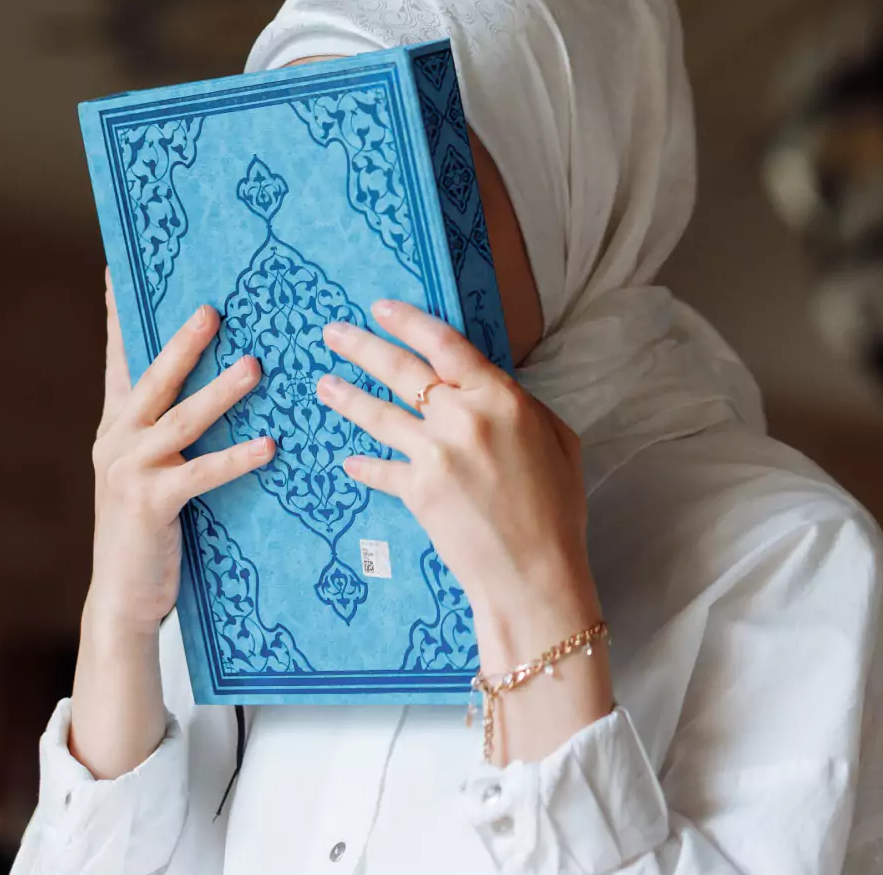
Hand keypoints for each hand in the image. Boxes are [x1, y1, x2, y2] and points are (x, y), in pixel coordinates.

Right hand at [88, 269, 274, 637]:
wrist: (124, 595)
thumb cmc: (153, 527)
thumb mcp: (155, 469)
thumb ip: (175, 429)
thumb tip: (222, 381)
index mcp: (117, 426)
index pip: (121, 361)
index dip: (121, 318)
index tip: (119, 272)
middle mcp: (115, 440)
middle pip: (153, 379)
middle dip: (183, 342)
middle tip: (213, 309)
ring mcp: (129, 471)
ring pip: (180, 421)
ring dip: (220, 393)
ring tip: (255, 367)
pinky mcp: (150, 504)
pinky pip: (200, 475)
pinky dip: (235, 459)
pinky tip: (268, 447)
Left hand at [317, 301, 600, 665]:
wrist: (535, 573)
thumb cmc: (557, 508)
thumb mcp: (558, 441)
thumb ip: (521, 407)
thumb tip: (490, 389)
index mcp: (501, 397)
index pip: (445, 344)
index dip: (409, 322)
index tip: (381, 308)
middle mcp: (463, 417)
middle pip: (401, 370)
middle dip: (362, 347)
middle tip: (332, 332)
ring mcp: (434, 453)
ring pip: (378, 414)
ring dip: (346, 397)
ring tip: (323, 385)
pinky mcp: (415, 490)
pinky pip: (380, 469)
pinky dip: (364, 465)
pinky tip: (348, 459)